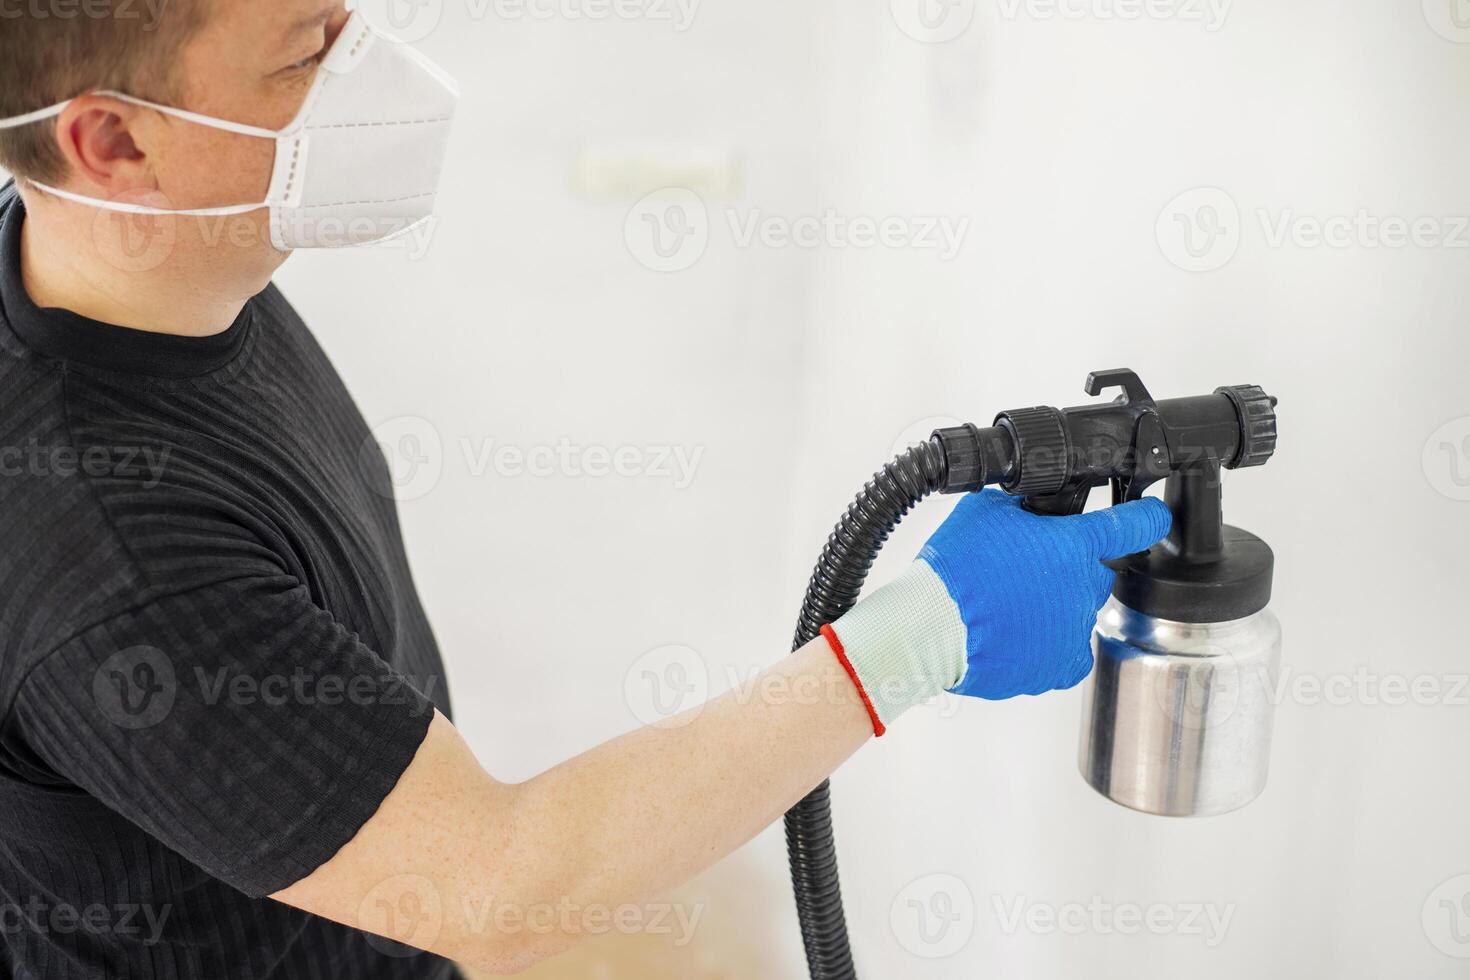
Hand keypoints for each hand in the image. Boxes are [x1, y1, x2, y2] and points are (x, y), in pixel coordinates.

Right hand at [822, 489, 1170, 733]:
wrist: (931, 627)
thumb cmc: (955, 568)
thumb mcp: (985, 510)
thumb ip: (1022, 507)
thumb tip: (1030, 508)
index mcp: (1075, 545)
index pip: (1134, 524)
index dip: (1146, 517)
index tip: (1152, 516)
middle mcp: (1085, 589)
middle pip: (1092, 574)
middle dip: (1065, 570)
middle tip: (1021, 571)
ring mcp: (1076, 631)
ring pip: (1074, 613)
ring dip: (1050, 607)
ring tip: (1006, 607)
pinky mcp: (1060, 668)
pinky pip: (1064, 652)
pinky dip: (1045, 644)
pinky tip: (1016, 634)